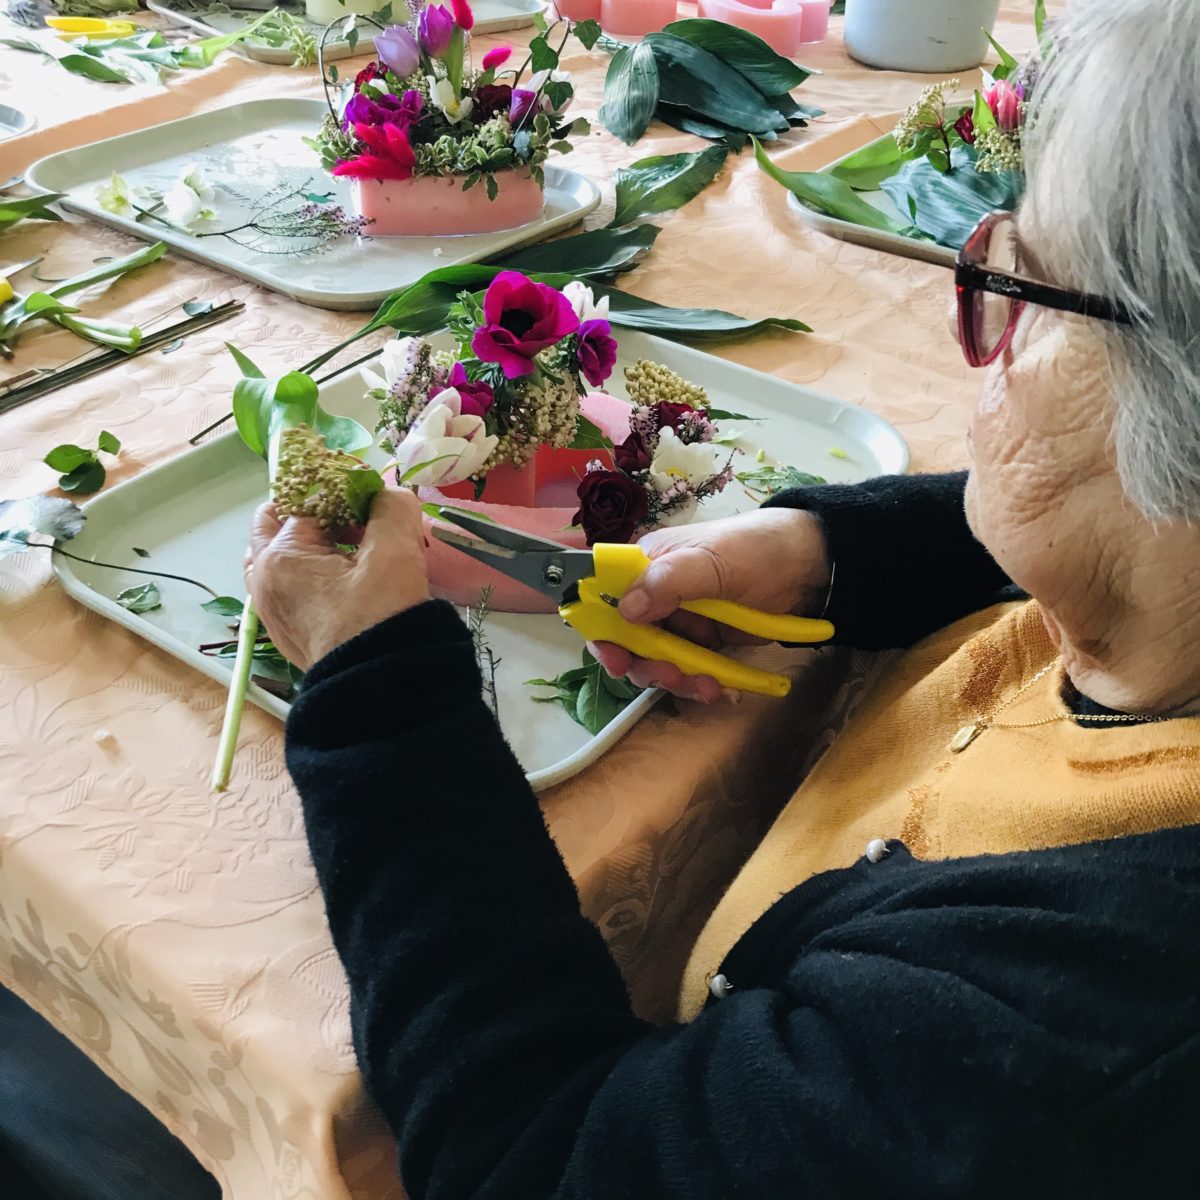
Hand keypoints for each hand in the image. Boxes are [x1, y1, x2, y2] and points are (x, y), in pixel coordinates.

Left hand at [246, 488, 429, 670]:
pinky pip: (291, 589)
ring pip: (281, 560)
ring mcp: (271, 611)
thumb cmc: (382, 614)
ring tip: (353, 553)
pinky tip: (349, 584)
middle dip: (315, 516)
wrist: (381, 688)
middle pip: (276, 526)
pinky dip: (312, 576)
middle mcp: (263, 581)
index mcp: (281, 555)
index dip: (341, 492)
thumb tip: (389, 494)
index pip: (305, 499)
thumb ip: (392, 507)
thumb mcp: (395, 551)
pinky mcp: (288, 634)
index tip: (373, 500)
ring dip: (311, 547)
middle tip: (356, 523)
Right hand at [590, 508, 830, 703]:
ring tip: (704, 686)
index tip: (616, 657)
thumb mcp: (712, 561)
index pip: (605, 597)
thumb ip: (668, 582)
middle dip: (644, 664)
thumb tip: (626, 611)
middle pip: (627, 639)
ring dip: (674, 679)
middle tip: (669, 676)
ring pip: (656, 661)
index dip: (602, 629)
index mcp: (648, 564)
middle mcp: (656, 594)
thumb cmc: (756, 549)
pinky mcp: (703, 643)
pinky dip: (698, 685)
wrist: (810, 567)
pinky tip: (718, 691)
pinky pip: (687, 670)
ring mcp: (680, 621)